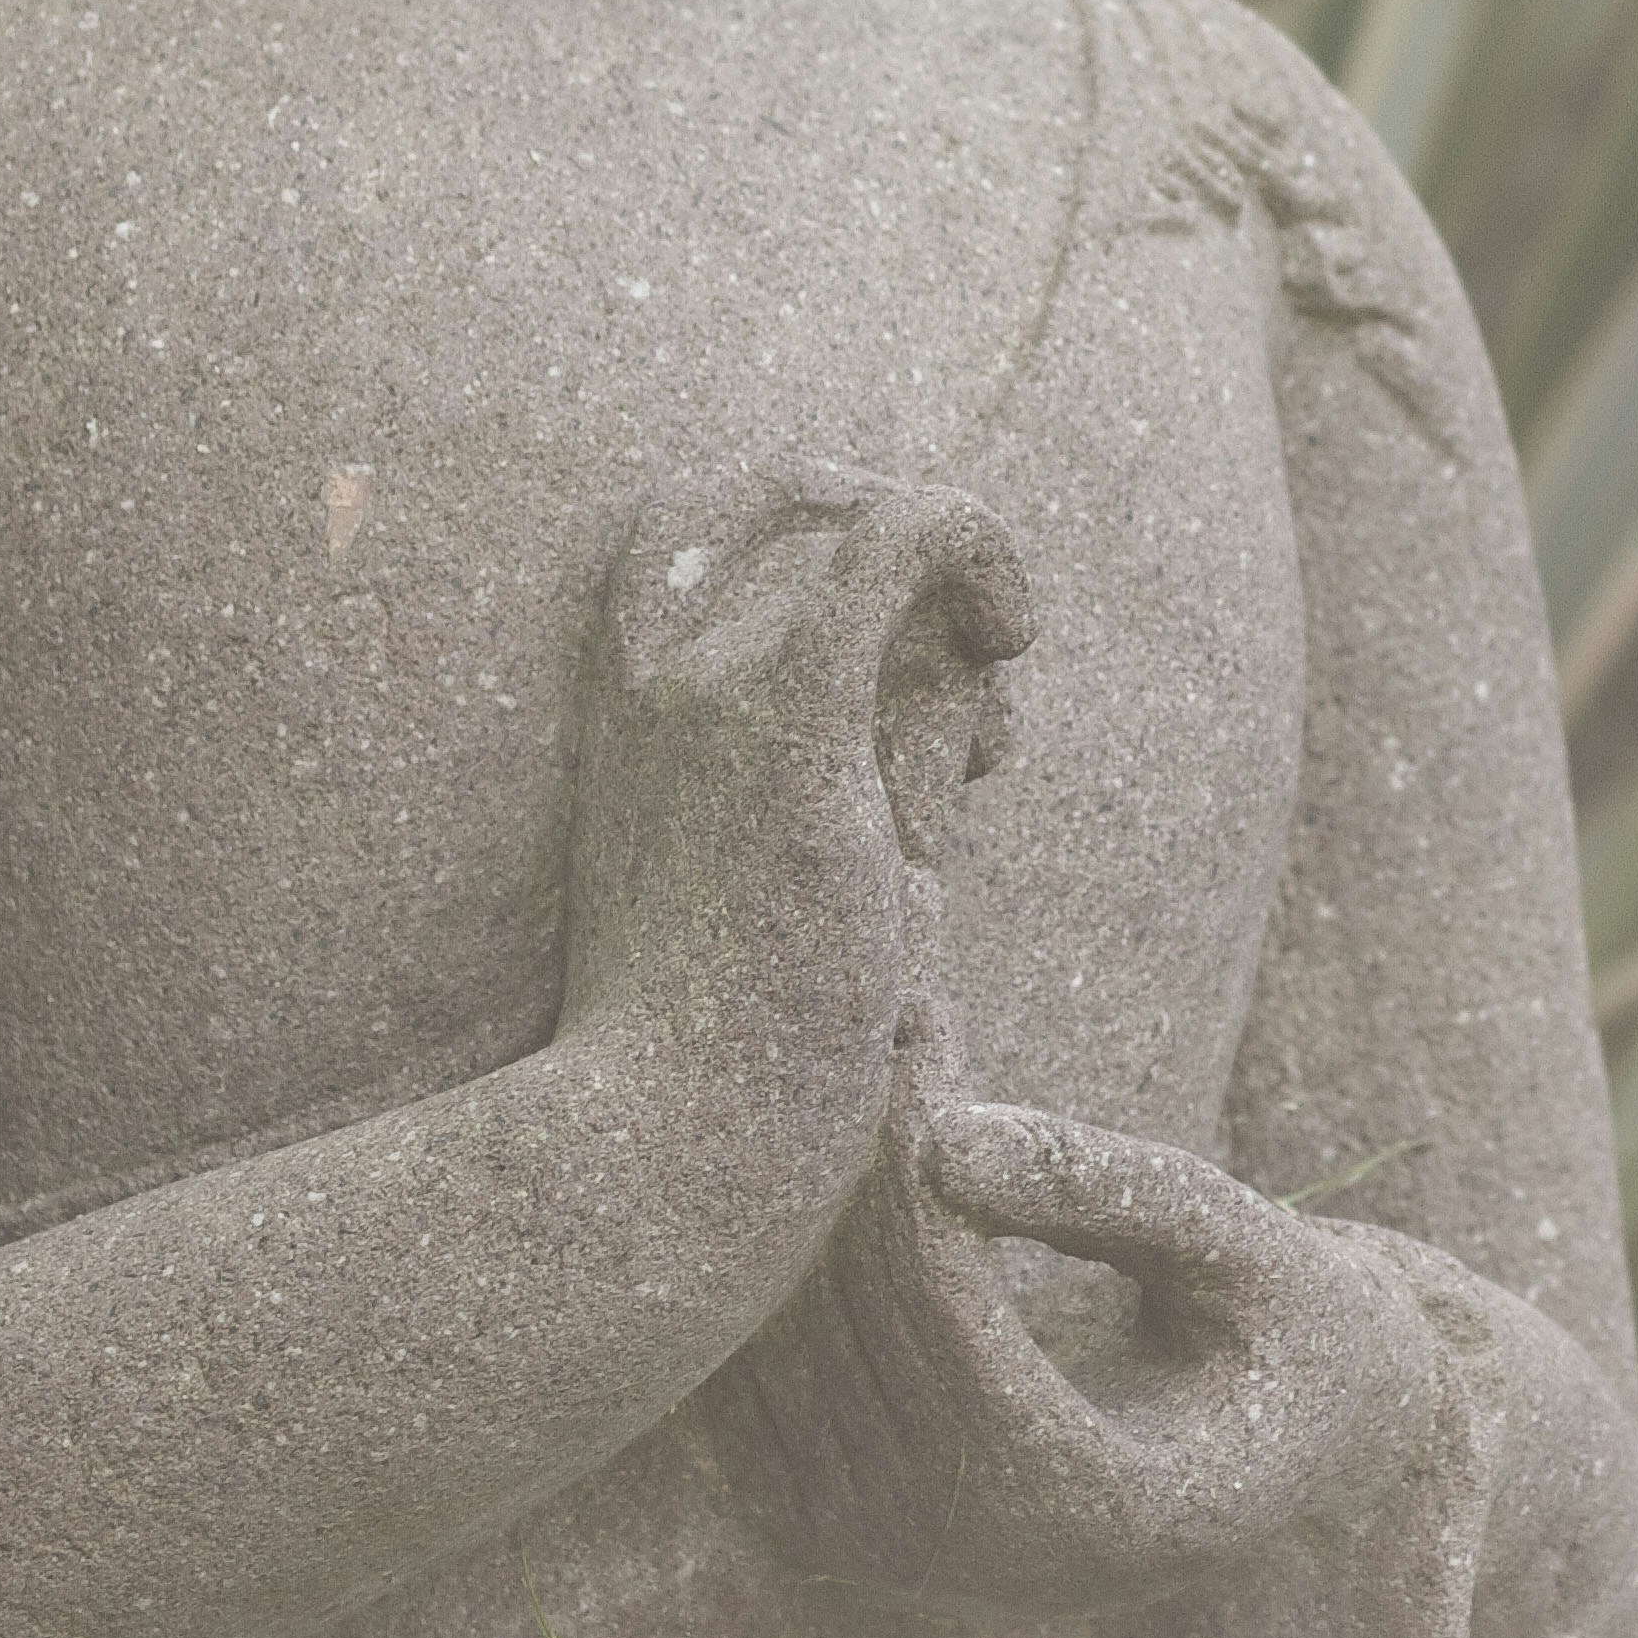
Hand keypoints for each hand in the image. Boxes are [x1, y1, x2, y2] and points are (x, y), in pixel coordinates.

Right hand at [559, 463, 1031, 1124]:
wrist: (666, 1144)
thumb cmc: (729, 1048)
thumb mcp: (770, 874)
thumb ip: (827, 769)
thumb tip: (953, 695)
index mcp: (624, 708)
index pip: (695, 515)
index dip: (822, 531)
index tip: (905, 638)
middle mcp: (652, 673)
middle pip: (791, 493)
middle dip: (903, 541)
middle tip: (969, 654)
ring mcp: (710, 687)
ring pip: (863, 522)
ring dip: (957, 596)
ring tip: (988, 721)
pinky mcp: (791, 726)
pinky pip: (898, 540)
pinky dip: (977, 549)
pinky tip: (1012, 642)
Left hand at [703, 1006, 1474, 1623]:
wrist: (1280, 1468)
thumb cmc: (1294, 1343)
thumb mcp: (1255, 1253)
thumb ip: (1113, 1192)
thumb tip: (943, 1134)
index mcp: (1084, 1512)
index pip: (944, 1312)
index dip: (920, 1156)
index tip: (925, 1016)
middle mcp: (959, 1562)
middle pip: (847, 1321)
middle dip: (850, 1144)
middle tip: (873, 996)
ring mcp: (877, 1562)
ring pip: (777, 1346)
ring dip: (799, 1185)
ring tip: (855, 1046)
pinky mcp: (823, 1533)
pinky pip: (747, 1379)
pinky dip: (771, 1255)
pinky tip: (827, 1143)